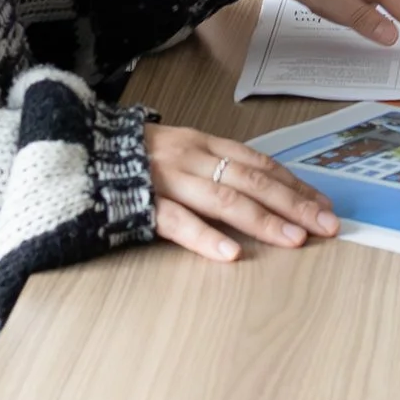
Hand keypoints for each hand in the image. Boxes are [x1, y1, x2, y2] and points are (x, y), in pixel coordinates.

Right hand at [148, 124, 340, 263]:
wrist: (71, 149)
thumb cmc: (129, 158)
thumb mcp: (179, 152)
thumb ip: (212, 168)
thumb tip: (258, 192)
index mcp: (204, 144)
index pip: (261, 165)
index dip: (295, 185)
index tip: (326, 206)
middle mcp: (192, 157)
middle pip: (253, 181)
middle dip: (295, 204)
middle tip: (328, 226)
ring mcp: (166, 179)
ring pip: (223, 199)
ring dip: (263, 221)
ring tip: (294, 240)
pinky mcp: (139, 203)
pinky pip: (175, 221)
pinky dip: (203, 238)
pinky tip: (229, 255)